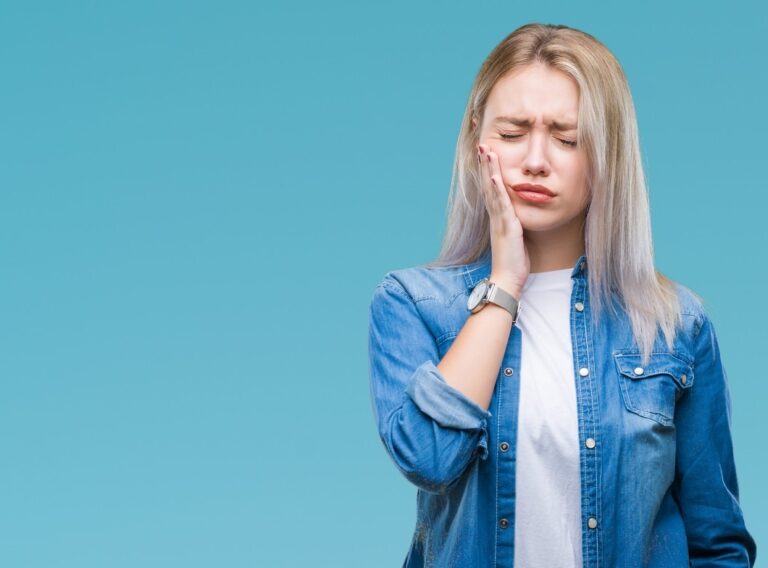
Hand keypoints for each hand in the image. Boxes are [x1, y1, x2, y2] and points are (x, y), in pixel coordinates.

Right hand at [477, 144, 529, 297]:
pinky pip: (501, 205)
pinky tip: (495, 176)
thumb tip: (521, 214)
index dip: (490, 171)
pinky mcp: (506, 227)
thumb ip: (517, 223)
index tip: (488, 154)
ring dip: (489, 170)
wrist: (507, 280)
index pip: (492, 189)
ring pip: (492, 190)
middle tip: (483, 144)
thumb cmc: (513, 261)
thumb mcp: (517, 237)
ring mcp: (499, 220)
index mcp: (499, 217)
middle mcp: (496, 215)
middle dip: (486, 164)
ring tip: (487, 151)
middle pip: (488, 184)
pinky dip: (497, 190)